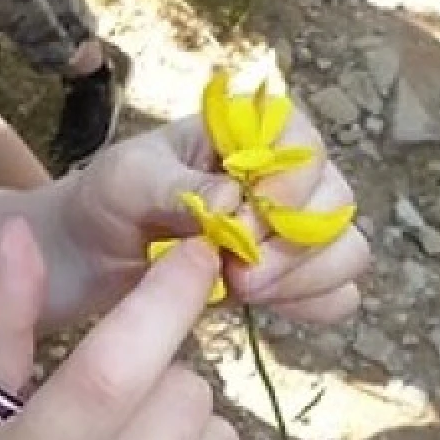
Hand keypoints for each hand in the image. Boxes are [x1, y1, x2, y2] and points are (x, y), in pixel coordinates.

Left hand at [62, 111, 368, 323]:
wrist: (92, 255)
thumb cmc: (109, 199)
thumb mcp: (127, 181)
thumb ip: (176, 186)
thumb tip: (230, 197)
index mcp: (249, 131)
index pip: (304, 143)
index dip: (289, 184)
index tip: (246, 222)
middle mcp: (284, 174)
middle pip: (336, 200)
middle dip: (294, 244)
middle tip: (240, 273)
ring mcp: (293, 228)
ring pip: (347, 250)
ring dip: (305, 277)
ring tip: (243, 290)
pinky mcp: (292, 278)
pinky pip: (336, 295)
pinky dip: (312, 305)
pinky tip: (266, 308)